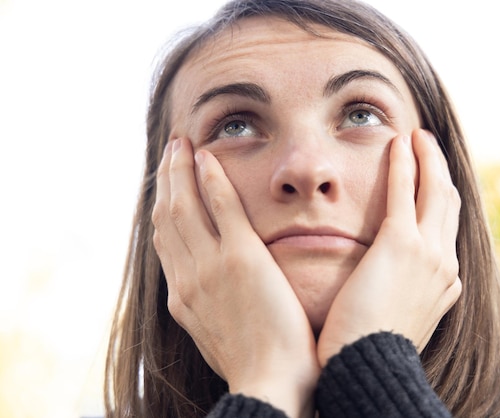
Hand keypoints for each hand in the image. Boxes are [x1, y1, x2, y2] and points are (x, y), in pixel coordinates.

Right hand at [152, 138, 318, 417]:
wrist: (271, 385)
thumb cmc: (258, 367)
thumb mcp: (221, 337)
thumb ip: (213, 309)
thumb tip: (217, 296)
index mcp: (182, 299)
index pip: (165, 242)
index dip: (165, 209)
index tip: (169, 188)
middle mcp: (187, 278)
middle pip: (167, 217)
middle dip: (166, 181)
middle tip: (170, 154)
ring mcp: (210, 266)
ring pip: (184, 206)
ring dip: (180, 171)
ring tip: (182, 145)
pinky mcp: (240, 258)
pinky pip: (220, 206)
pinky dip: (209, 179)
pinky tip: (208, 157)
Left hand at [317, 130, 461, 364]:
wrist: (366, 369)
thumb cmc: (368, 350)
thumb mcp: (395, 318)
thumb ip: (398, 294)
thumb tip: (387, 286)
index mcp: (445, 283)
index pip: (448, 228)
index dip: (440, 198)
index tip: (430, 179)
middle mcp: (445, 264)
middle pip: (448, 204)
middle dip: (440, 171)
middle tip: (427, 146)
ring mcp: (429, 253)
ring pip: (435, 191)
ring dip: (428, 159)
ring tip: (417, 137)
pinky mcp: (401, 245)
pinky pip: (404, 192)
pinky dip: (405, 164)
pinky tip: (399, 143)